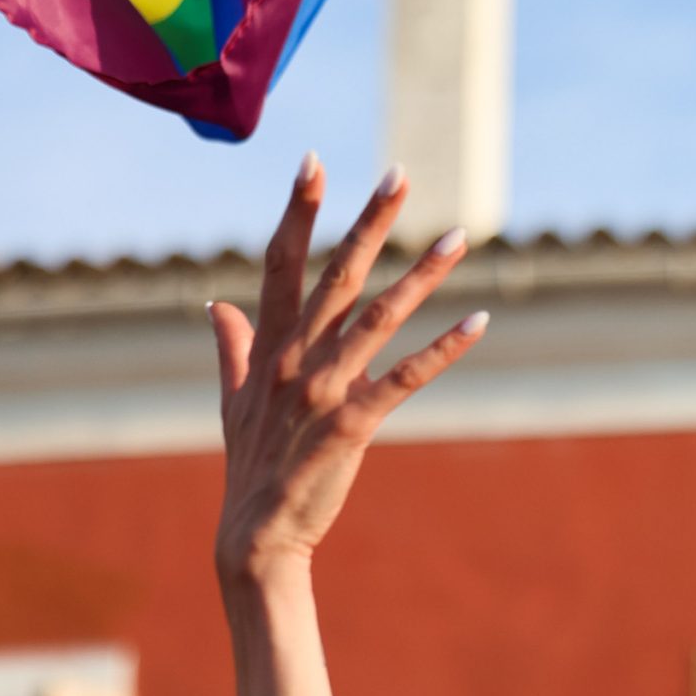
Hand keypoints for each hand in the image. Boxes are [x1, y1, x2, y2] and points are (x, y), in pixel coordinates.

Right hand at [211, 157, 486, 586]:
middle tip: (400, 172)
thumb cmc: (252, 465)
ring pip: (378, 317)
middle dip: (368, 221)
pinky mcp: (352, 425)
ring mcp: (322, 389)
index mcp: (267, 346)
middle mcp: (293, 358)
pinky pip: (406, 378)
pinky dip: (444, 348)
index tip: (312, 160)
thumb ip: (231, 347)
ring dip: (422, 275)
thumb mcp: (232, 400)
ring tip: (460, 236)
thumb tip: (217, 305)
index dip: (297, 210)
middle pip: (335, 274)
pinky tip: (479, 321)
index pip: (280, 262)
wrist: (256, 535)